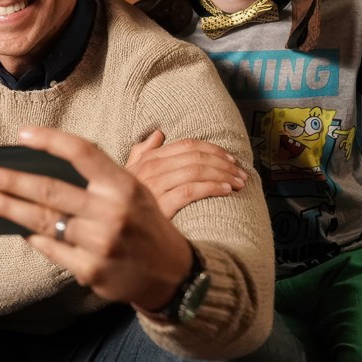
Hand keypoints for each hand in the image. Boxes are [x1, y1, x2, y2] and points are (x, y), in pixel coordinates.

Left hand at [0, 126, 192, 311]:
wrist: (171, 274)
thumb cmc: (142, 223)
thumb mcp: (133, 190)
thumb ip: (96, 178)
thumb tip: (41, 165)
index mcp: (123, 185)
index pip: (82, 153)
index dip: (51, 140)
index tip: (22, 134)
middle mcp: (112, 212)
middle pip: (50, 190)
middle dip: (11, 181)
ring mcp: (100, 244)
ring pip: (43, 221)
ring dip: (8, 208)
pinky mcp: (91, 270)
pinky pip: (50, 248)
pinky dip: (30, 236)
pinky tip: (14, 227)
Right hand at [126, 129, 246, 218]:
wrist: (121, 228)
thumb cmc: (129, 202)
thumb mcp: (131, 173)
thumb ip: (143, 151)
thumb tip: (158, 133)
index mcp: (148, 159)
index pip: (186, 145)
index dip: (212, 149)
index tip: (230, 158)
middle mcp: (151, 169)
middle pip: (195, 157)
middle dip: (223, 163)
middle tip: (240, 173)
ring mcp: (155, 186)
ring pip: (196, 172)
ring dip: (222, 175)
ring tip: (237, 183)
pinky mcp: (161, 206)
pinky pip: (190, 191)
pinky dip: (211, 187)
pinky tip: (225, 190)